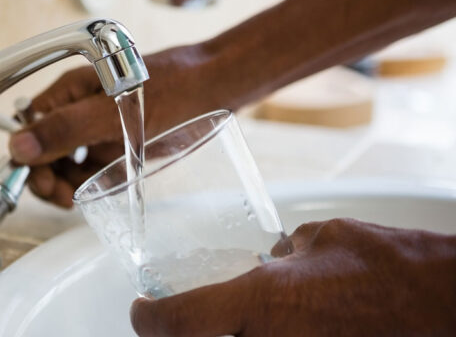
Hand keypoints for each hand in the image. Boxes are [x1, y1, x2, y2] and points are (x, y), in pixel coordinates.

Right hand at [8, 43, 225, 206]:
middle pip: (46, 148)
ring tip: (79, 198)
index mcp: (70, 92)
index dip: (30, 159)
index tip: (44, 185)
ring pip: (67, 160)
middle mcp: (79, 108)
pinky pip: (92, 165)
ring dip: (67, 182)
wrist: (215, 87)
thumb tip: (19, 146)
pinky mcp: (117, 141)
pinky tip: (97, 190)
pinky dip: (89, 181)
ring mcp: (98, 126)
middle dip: (47, 175)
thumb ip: (66, 129)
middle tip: (64, 198)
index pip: (30, 129)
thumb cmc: (172, 89)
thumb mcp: (114, 113)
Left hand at [130, 218, 455, 336]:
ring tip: (220, 319)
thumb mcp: (319, 239)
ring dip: (218, 335)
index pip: (177, 322)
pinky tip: (271, 324)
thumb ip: (284, 254)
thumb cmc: (383, 264)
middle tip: (172, 317)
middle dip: (177, 334)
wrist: (439, 304)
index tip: (141, 309)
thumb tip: (273, 261)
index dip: (148, 318)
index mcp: (260, 303)